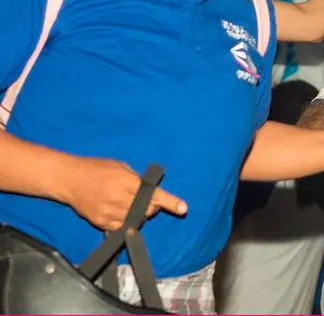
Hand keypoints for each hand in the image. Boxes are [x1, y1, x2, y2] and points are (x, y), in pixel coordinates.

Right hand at [59, 157, 186, 230]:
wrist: (68, 180)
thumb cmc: (96, 169)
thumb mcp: (120, 167)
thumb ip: (136, 180)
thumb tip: (151, 191)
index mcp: (126, 181)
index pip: (153, 194)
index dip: (170, 202)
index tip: (183, 208)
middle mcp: (119, 198)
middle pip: (148, 210)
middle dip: (151, 206)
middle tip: (143, 199)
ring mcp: (109, 212)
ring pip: (136, 221)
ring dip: (138, 214)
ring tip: (127, 203)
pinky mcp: (100, 222)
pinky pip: (121, 227)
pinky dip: (125, 221)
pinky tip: (118, 211)